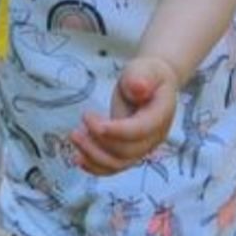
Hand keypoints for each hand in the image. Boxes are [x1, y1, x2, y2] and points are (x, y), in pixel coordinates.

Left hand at [70, 56, 178, 176]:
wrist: (152, 84)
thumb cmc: (147, 74)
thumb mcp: (145, 68)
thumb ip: (141, 77)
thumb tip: (138, 88)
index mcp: (160, 115)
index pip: (140, 130)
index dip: (116, 130)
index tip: (89, 118)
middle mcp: (154, 137)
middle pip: (126, 151)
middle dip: (98, 141)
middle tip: (78, 124)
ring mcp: (143, 147)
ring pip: (118, 163)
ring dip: (92, 155)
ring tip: (75, 136)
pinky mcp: (130, 151)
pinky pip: (114, 166)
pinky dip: (95, 166)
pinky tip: (78, 158)